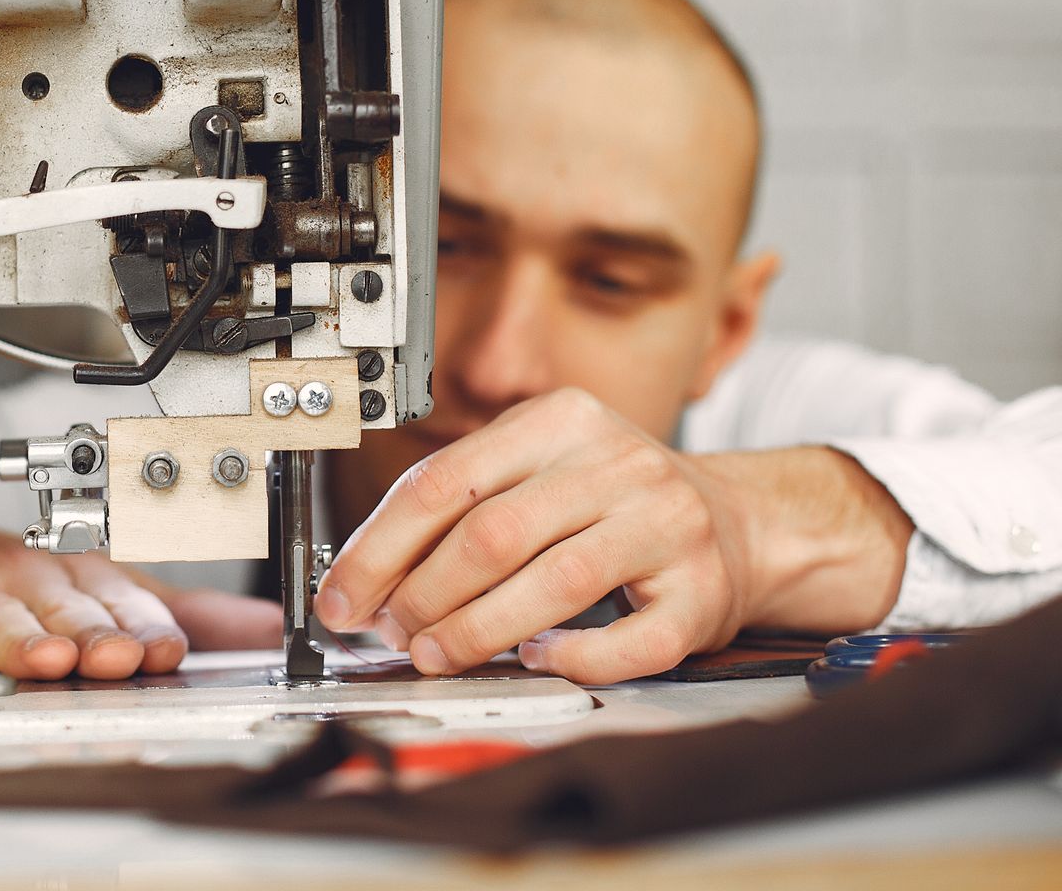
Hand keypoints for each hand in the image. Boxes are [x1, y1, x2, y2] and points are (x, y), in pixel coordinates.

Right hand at [0, 518, 280, 683]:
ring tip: (48, 663)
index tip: (170, 652)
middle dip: (95, 634)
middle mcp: (25, 576)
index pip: (120, 601)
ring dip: (24, 639)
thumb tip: (266, 628)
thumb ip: (176, 614)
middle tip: (121, 659)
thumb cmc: (3, 584)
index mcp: (74, 574)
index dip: (146, 627)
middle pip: (65, 609)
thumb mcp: (91, 593)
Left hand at [314, 388, 752, 683]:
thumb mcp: (538, 470)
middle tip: (391, 632)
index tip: (342, 595)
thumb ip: (461, 507)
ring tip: (436, 654)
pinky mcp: (702, 593)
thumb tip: (367, 577)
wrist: (739, 522)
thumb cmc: (614, 503)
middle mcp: (617, 462)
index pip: (444, 480)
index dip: (379, 547)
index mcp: (559, 420)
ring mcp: (666, 525)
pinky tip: (538, 660)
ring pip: (553, 583)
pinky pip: (627, 640)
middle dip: (422, 594)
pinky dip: (573, 658)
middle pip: (492, 533)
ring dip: (477, 631)